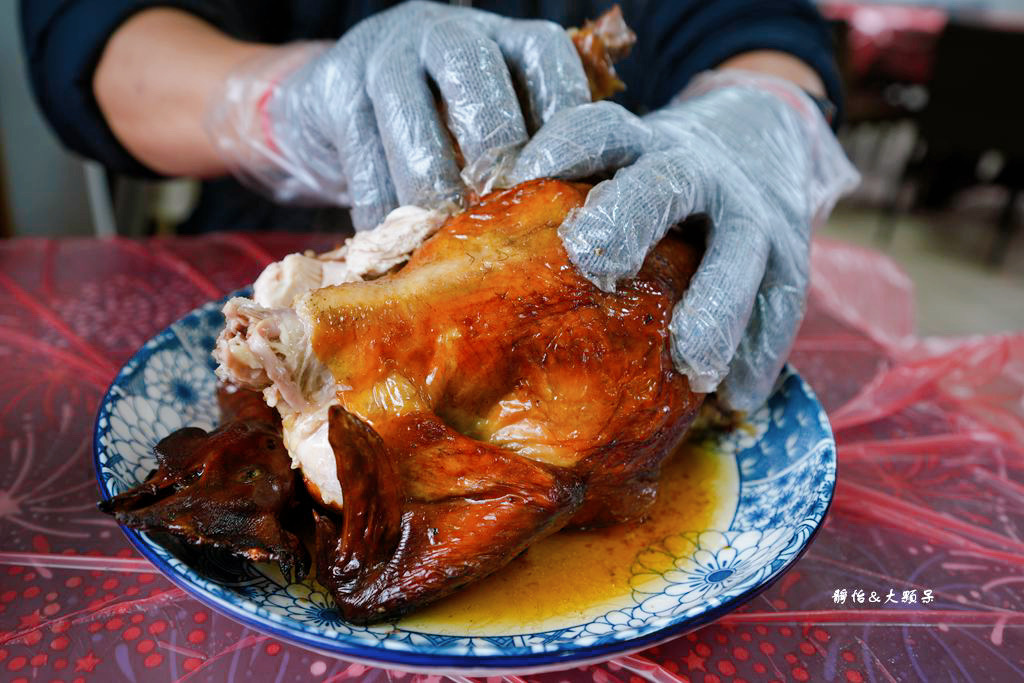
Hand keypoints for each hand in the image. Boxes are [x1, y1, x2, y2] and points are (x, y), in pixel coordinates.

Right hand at [206, 1, 589, 229]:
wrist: (332, 117)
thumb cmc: (437, 138)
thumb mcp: (488, 134)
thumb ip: (528, 160)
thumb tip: (569, 225)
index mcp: (502, 40)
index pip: (545, 55)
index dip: (560, 115)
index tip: (564, 180)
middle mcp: (446, 33)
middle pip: (472, 72)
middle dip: (491, 147)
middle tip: (499, 208)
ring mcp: (385, 53)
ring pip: (411, 117)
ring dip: (430, 187)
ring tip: (444, 236)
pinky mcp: (335, 86)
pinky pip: (362, 155)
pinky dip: (381, 210)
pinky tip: (396, 245)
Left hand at [508, 70, 858, 411]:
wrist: (762, 137)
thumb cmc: (652, 180)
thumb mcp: (617, 168)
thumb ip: (564, 209)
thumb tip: (465, 279)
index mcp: (639, 145)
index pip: (599, 131)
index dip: (562, 149)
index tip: (522, 183)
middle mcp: (695, 169)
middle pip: (664, 185)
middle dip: (631, 218)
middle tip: (594, 261)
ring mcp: (749, 211)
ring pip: (738, 253)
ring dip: (716, 306)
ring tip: (694, 365)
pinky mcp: (792, 251)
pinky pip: (782, 303)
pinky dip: (762, 351)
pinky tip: (738, 398)